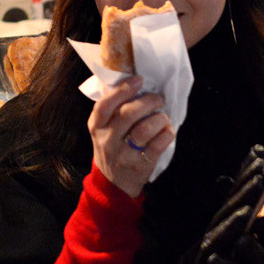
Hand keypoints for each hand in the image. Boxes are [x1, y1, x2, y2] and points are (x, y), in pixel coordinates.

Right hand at [89, 74, 173, 197]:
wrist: (113, 184)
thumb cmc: (112, 148)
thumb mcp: (103, 130)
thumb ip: (113, 110)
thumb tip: (135, 84)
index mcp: (96, 126)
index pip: (105, 105)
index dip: (122, 90)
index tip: (139, 80)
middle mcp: (107, 140)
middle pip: (128, 113)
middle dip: (148, 101)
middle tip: (159, 98)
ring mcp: (123, 154)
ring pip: (144, 129)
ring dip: (159, 118)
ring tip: (163, 117)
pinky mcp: (140, 165)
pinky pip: (157, 145)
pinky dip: (167, 134)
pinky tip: (168, 130)